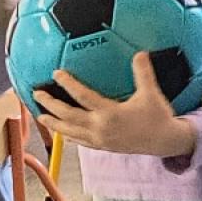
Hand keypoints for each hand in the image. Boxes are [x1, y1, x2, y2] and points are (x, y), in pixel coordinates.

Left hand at [37, 52, 195, 158]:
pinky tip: (61, 133)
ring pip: (70, 132)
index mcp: (110, 113)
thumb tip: (140, 53)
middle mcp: (101, 128)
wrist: (165, 142)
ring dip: (54, 123)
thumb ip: (143, 73)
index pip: (83, 96)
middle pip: (69, 116)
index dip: (68, 84)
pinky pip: (80, 142)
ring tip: (40, 115)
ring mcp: (100, 140)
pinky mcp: (103, 147)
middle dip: (51, 105)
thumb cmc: (158, 117)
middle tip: (37, 94)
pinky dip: (68, 136)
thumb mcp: (151, 93)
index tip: (56, 74)